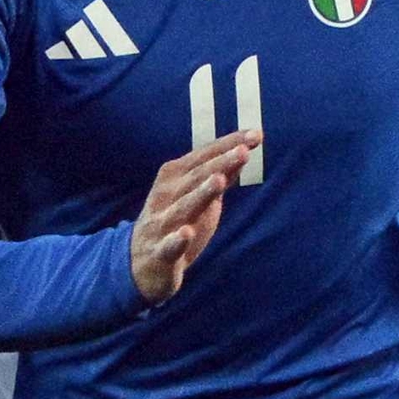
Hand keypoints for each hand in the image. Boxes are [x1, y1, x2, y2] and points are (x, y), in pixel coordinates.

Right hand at [129, 131, 259, 302]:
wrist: (142, 263)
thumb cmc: (175, 222)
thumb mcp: (198, 195)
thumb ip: (218, 175)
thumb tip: (243, 150)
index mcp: (175, 176)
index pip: (205, 156)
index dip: (229, 145)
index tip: (256, 134)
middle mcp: (166, 194)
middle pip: (197, 177)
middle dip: (220, 163)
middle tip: (243, 150)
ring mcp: (162, 223)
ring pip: (184, 207)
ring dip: (201, 193)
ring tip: (219, 180)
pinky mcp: (160, 252)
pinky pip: (169, 245)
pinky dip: (177, 240)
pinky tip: (186, 233)